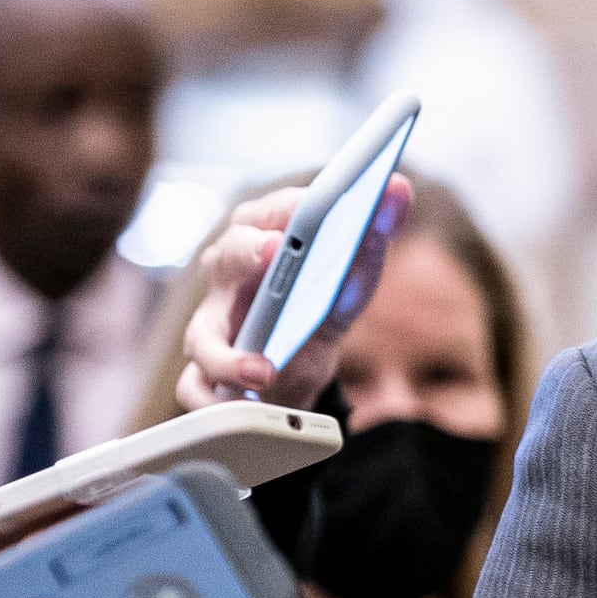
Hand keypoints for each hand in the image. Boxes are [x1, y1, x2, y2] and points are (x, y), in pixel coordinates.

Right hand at [171, 172, 413, 412]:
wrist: (299, 369)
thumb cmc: (316, 308)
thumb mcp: (351, 278)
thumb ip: (373, 234)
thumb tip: (399, 189)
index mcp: (260, 239)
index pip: (269, 212)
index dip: (286, 207)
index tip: (306, 207)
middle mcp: (227, 277)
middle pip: (226, 256)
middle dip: (248, 252)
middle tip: (274, 252)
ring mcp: (210, 326)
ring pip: (203, 336)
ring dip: (228, 355)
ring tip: (263, 371)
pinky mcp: (204, 373)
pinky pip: (198, 389)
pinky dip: (218, 403)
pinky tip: (245, 408)